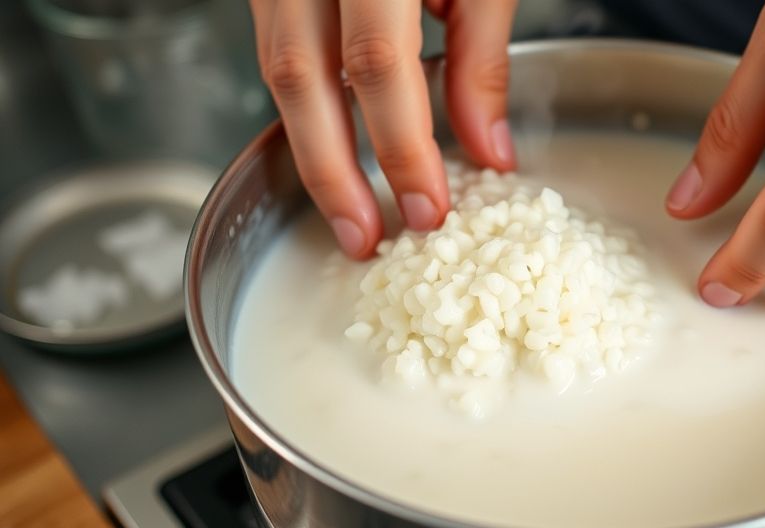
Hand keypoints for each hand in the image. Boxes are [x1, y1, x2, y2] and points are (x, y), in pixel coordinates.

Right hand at [249, 0, 517, 258]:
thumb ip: (481, 58)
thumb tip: (487, 150)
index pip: (378, 63)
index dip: (401, 145)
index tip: (426, 208)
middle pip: (301, 78)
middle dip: (332, 171)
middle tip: (362, 237)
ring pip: (276, 70)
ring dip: (311, 149)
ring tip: (345, 211)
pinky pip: (274, 51)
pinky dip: (306, 108)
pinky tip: (331, 148)